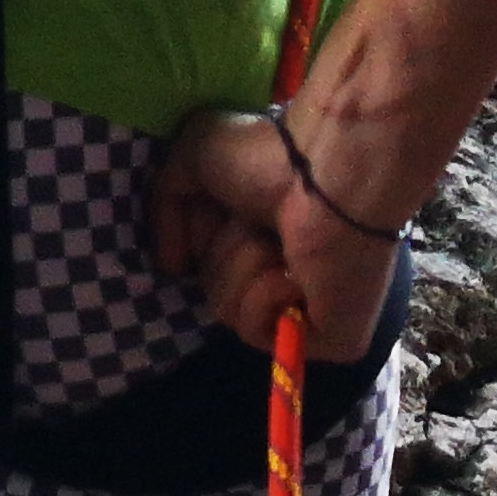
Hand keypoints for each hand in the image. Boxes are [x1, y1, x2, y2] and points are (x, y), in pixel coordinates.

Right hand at [149, 101, 405, 362]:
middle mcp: (287, 272)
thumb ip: (164, 203)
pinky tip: (293, 274)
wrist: (324, 174)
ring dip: (243, 269)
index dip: (204, 240)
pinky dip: (265, 298)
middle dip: (223, 252)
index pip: (209, 264)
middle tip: (254, 224)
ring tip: (277, 244)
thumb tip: (173, 266)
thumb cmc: (267, 157)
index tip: (219, 214)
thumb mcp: (192, 156)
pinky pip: (261, 334)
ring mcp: (310, 310)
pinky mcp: (332, 340)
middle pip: (214, 289)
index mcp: (264, 237)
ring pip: (230, 313)